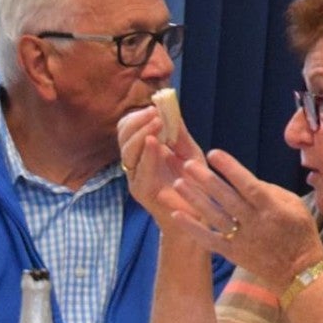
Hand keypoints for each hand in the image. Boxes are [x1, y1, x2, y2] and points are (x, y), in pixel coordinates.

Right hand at [117, 106, 206, 222]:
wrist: (199, 216)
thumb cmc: (195, 184)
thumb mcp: (189, 152)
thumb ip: (179, 132)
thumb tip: (170, 107)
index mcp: (144, 151)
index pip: (128, 128)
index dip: (138, 116)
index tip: (154, 106)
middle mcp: (136, 163)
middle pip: (123, 136)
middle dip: (137, 122)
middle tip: (154, 113)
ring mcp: (136, 177)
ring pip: (127, 151)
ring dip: (141, 134)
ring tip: (156, 122)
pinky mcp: (141, 190)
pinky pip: (139, 169)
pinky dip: (147, 153)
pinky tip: (155, 142)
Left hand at [160, 149, 322, 285]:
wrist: (298, 271)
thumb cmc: (298, 232)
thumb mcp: (294, 205)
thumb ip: (270, 190)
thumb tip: (244, 178)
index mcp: (272, 208)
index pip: (248, 185)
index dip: (231, 169)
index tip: (213, 153)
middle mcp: (256, 223)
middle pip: (227, 199)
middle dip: (206, 180)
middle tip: (187, 164)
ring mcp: (243, 240)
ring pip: (215, 217)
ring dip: (195, 200)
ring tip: (178, 184)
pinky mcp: (233, 254)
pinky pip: (209, 240)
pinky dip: (192, 228)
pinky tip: (176, 214)